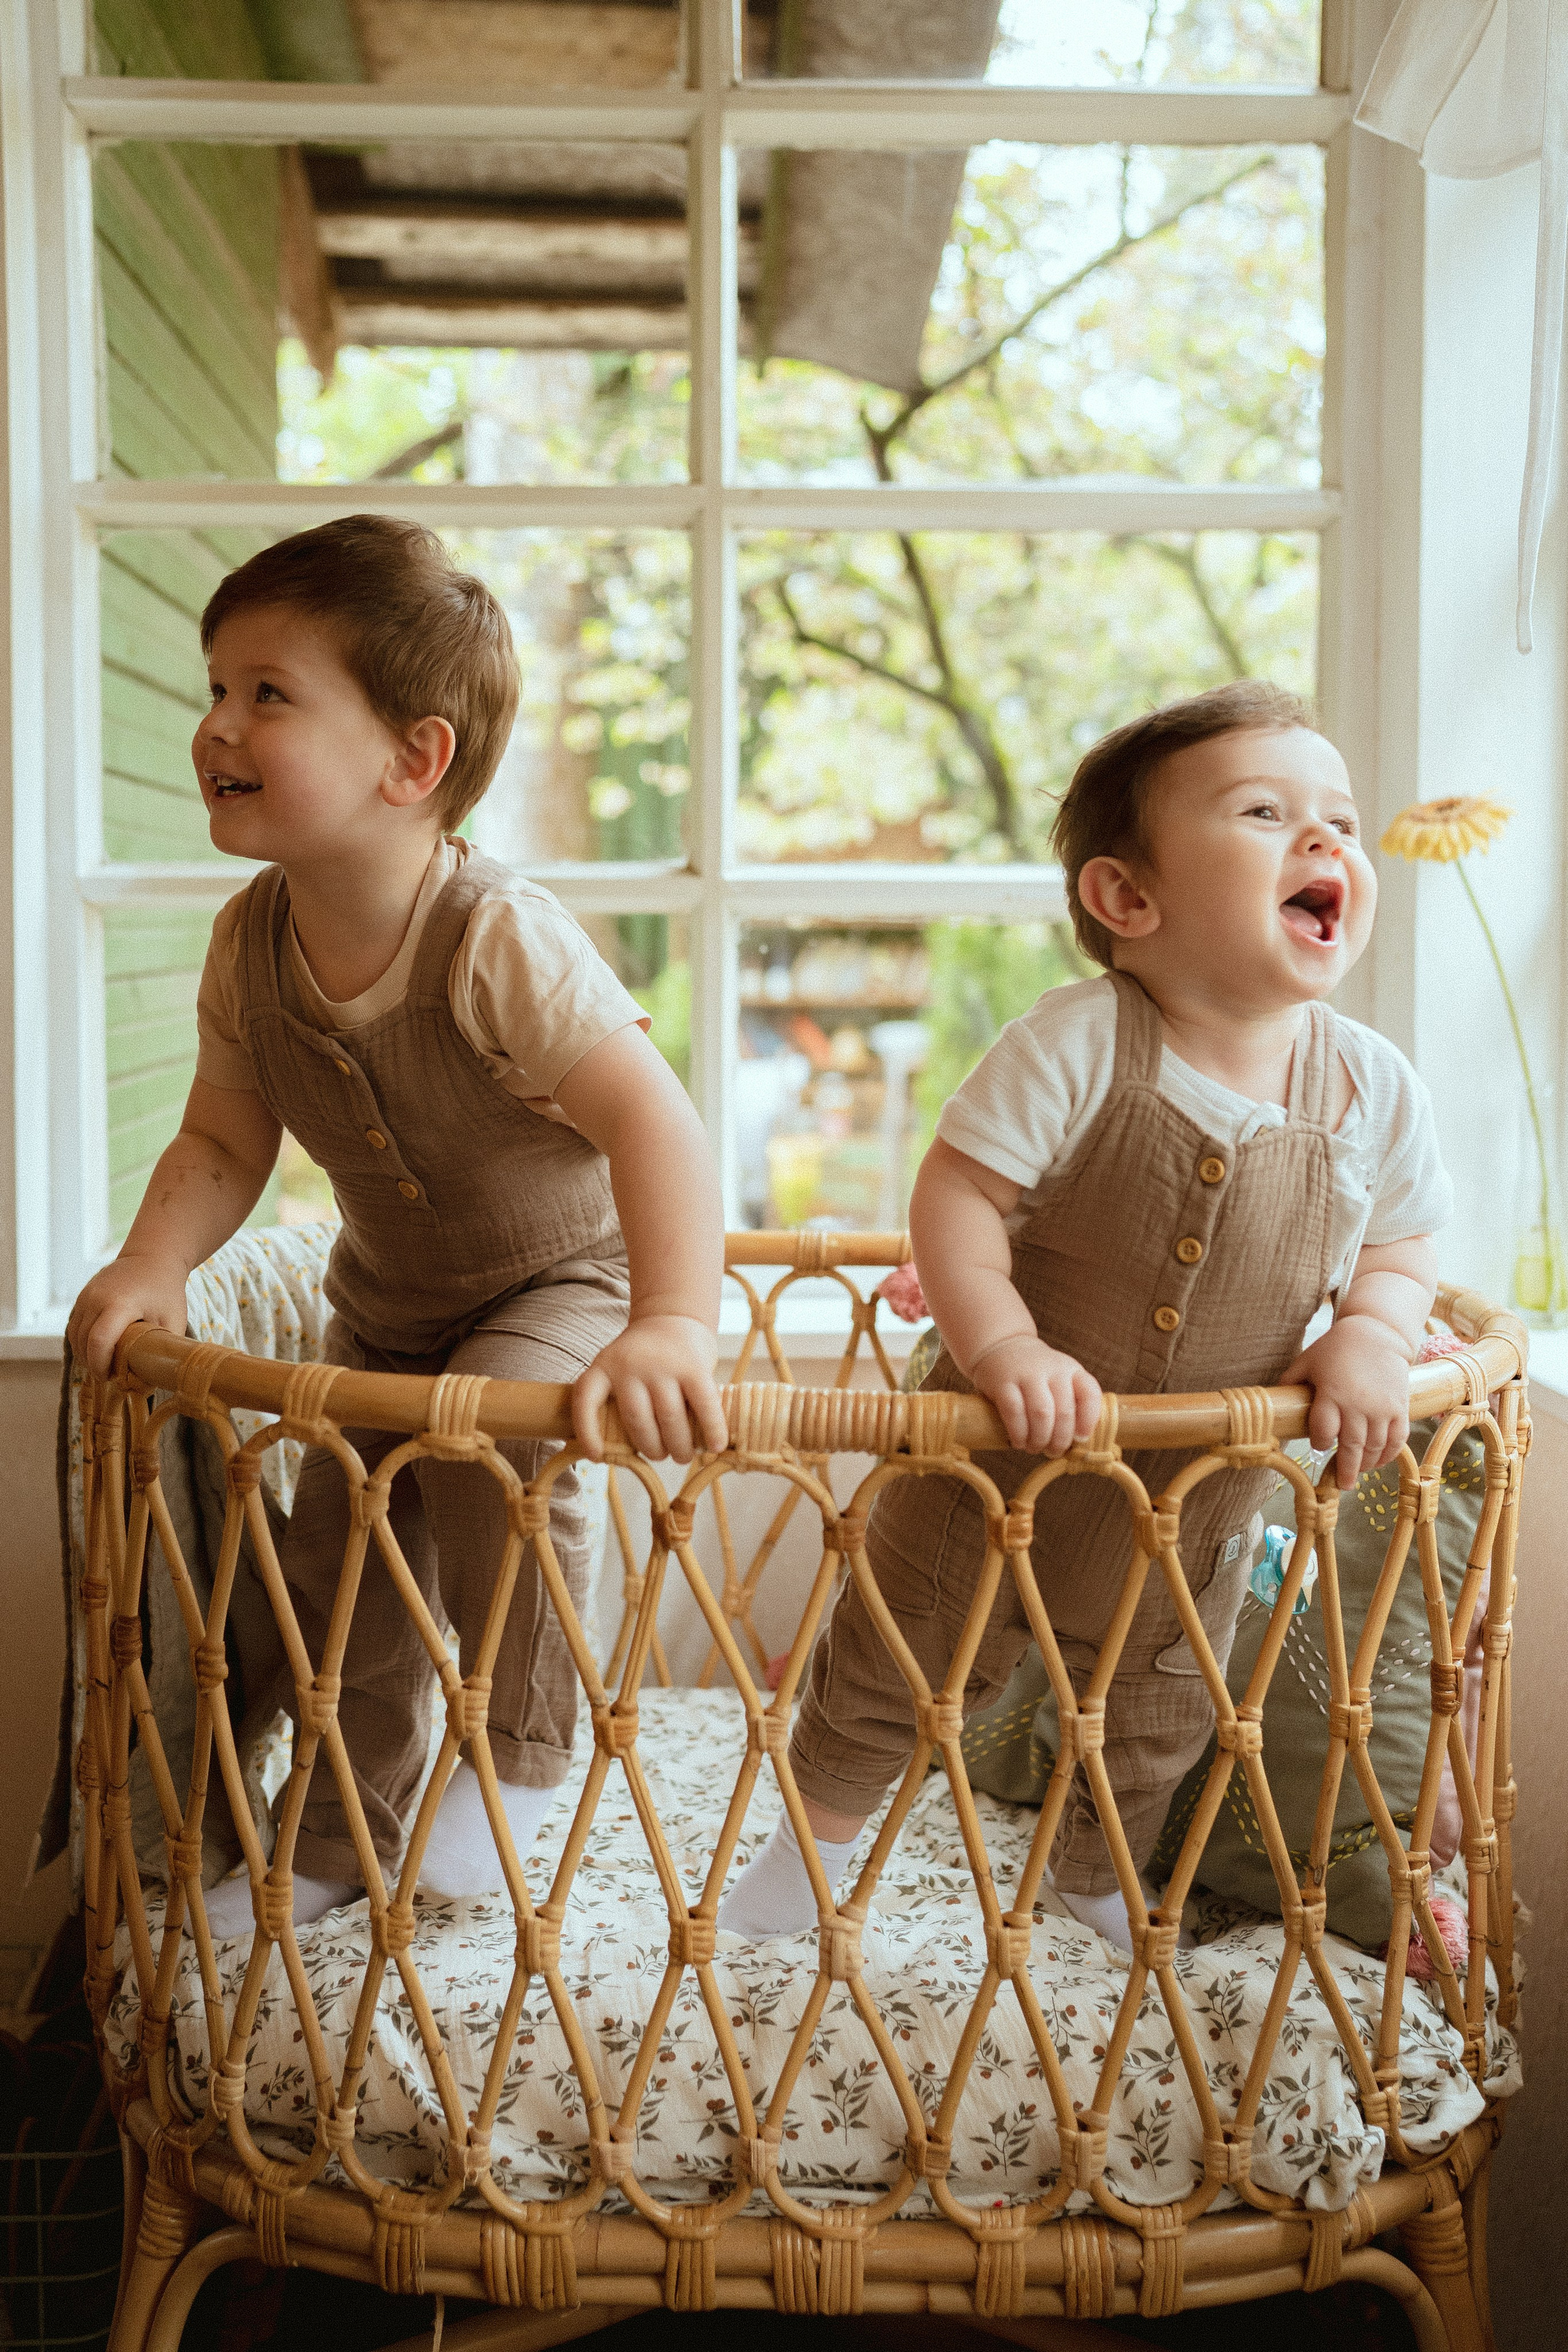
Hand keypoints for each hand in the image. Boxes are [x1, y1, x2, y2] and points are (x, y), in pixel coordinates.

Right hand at [67, 1251, 188, 1380]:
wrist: (152, 1257)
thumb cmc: (166, 1291)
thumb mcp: (173, 1321)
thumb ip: (163, 1352)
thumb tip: (148, 1385)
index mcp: (120, 1304)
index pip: (99, 1341)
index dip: (100, 1365)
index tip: (109, 1378)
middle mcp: (97, 1298)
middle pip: (82, 1342)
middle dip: (92, 1364)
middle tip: (109, 1376)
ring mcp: (86, 1295)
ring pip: (74, 1335)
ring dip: (84, 1354)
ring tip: (103, 1365)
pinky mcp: (82, 1296)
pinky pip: (74, 1325)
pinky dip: (81, 1342)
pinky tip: (96, 1350)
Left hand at [571, 1314, 727, 1462]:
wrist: (674, 1316)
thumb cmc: (645, 1357)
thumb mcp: (620, 1369)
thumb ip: (621, 1401)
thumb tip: (630, 1452)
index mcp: (604, 1367)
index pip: (585, 1400)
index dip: (588, 1432)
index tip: (597, 1456)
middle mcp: (630, 1365)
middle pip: (636, 1420)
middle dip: (651, 1447)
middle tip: (661, 1455)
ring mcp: (662, 1364)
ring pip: (668, 1418)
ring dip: (678, 1446)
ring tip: (682, 1455)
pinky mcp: (694, 1366)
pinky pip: (703, 1405)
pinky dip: (711, 1429)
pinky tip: (715, 1446)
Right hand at [968, 1334, 1102, 1454]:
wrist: (1002, 1346)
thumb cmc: (1036, 1373)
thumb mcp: (1060, 1377)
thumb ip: (1071, 1402)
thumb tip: (1077, 1444)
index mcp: (1071, 1370)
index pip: (1089, 1394)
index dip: (1088, 1420)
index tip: (1081, 1439)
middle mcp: (1052, 1369)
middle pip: (1064, 1412)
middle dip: (1060, 1440)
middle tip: (1053, 1452)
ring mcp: (1027, 1374)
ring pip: (1041, 1414)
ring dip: (1040, 1439)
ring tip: (1035, 1448)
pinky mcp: (1003, 1382)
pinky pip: (1015, 1413)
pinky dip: (1019, 1433)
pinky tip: (1018, 1442)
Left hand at [1284, 1313, 1411, 1488]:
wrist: (1377, 1333)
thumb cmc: (1336, 1348)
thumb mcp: (1307, 1361)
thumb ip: (1290, 1381)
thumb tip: (1272, 1400)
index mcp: (1331, 1394)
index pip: (1323, 1432)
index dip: (1319, 1444)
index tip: (1319, 1446)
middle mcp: (1358, 1405)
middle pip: (1351, 1447)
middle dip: (1345, 1470)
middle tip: (1342, 1485)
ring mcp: (1382, 1408)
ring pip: (1374, 1448)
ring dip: (1366, 1465)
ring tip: (1357, 1474)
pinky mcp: (1400, 1408)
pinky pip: (1397, 1440)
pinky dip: (1388, 1455)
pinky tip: (1378, 1462)